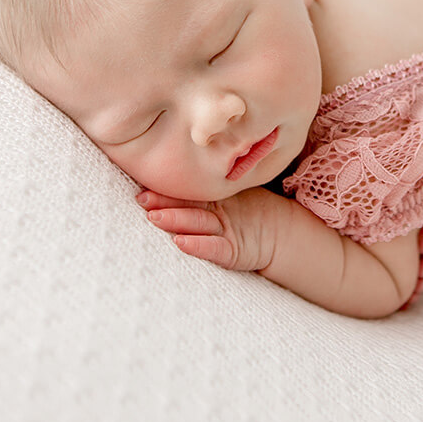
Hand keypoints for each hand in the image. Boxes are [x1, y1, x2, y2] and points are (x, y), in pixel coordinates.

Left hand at [136, 187, 284, 271]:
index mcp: (214, 199)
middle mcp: (218, 212)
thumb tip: (168, 170)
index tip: (141, 186)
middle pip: (189, 205)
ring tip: (155, 217)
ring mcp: (227, 230)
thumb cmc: (249, 214)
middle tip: (143, 199)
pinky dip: (197, 245)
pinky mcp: (234, 251)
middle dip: (165, 201)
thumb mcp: (228, 198)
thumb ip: (203, 191)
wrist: (281, 235)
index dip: (165, 190)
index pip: (187, 192)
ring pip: (198, 222)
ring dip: (176, 219)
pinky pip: (214, 248)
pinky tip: (180, 243)